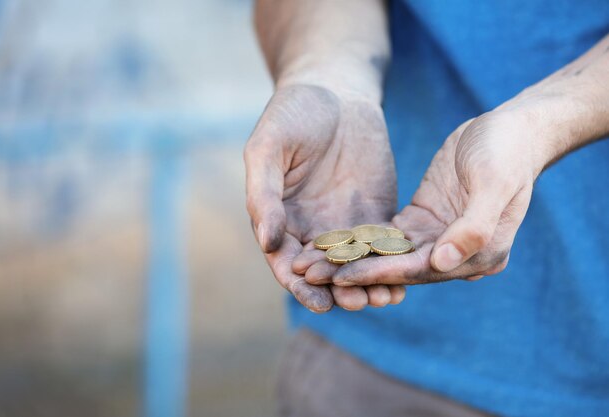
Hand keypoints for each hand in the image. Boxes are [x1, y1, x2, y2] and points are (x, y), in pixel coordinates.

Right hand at [244, 84, 405, 311]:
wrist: (335, 89)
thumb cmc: (292, 113)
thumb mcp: (268, 148)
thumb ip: (263, 195)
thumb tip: (267, 243)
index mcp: (279, 218)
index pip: (287, 261)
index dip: (301, 283)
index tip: (318, 301)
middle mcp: (311, 228)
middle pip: (324, 270)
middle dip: (339, 290)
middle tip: (358, 304)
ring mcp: (344, 223)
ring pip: (356, 264)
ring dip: (369, 283)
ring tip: (386, 298)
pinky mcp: (374, 214)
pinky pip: (383, 245)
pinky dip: (392, 262)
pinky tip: (407, 275)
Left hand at [299, 109, 538, 290]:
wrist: (511, 130)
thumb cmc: (508, 153)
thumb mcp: (494, 183)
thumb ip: (473, 226)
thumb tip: (442, 263)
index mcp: (478, 254)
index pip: (420, 270)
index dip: (379, 273)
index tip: (341, 276)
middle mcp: (454, 253)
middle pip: (398, 268)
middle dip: (355, 272)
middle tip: (312, 275)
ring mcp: (437, 237)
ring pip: (387, 254)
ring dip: (352, 258)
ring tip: (312, 263)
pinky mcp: (422, 219)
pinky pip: (387, 234)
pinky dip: (360, 237)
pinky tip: (330, 239)